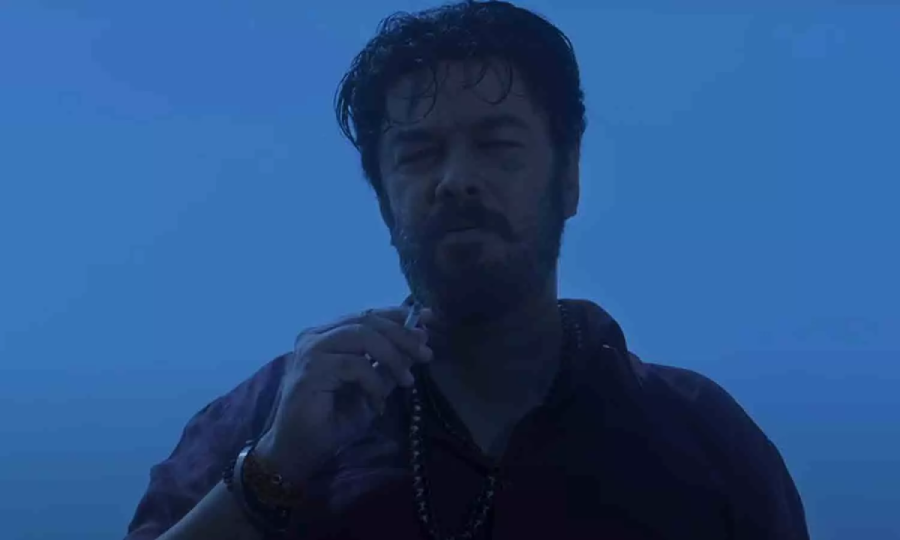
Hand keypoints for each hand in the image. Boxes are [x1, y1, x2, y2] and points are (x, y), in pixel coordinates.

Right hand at [255, 305, 433, 482]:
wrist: (299, 450)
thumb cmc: (332, 421)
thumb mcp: (373, 388)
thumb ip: (391, 363)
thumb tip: (420, 337)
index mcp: (328, 334)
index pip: (368, 314)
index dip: (399, 314)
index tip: (429, 319)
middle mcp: (316, 335)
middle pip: (367, 319)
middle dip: (402, 335)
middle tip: (426, 354)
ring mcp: (311, 349)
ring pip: (362, 335)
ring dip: (391, 356)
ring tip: (407, 380)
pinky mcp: (310, 368)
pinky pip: (354, 364)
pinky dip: (373, 381)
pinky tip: (378, 402)